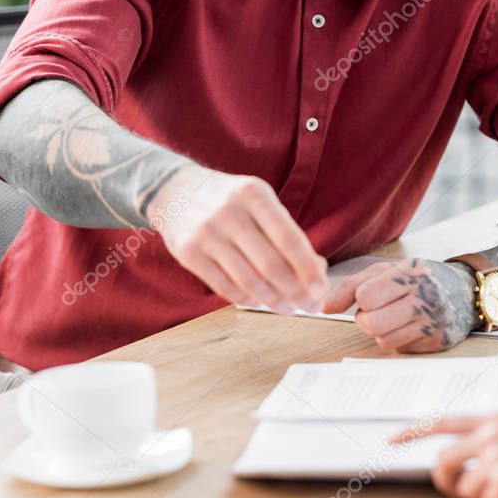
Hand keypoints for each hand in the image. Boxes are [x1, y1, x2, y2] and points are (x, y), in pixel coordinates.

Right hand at [146, 164, 328, 311]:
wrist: (175, 189)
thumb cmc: (229, 199)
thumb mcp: (258, 200)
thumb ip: (285, 231)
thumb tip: (317, 270)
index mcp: (254, 194)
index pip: (288, 238)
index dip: (308, 269)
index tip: (321, 290)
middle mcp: (229, 211)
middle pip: (270, 264)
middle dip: (295, 291)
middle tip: (310, 306)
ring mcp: (206, 232)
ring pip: (248, 280)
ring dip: (273, 301)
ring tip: (288, 308)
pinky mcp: (188, 252)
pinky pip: (224, 287)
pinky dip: (247, 299)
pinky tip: (260, 301)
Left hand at [321, 256, 477, 351]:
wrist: (464, 293)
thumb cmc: (417, 279)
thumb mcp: (386, 271)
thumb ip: (351, 285)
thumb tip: (324, 307)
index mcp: (411, 272)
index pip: (365, 296)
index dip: (362, 299)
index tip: (371, 295)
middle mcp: (427, 296)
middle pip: (371, 323)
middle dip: (366, 319)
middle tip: (377, 310)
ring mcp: (434, 321)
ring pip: (383, 339)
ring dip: (380, 331)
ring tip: (393, 317)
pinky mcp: (438, 341)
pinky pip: (399, 349)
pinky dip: (397, 339)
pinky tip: (408, 326)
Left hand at [389, 414, 497, 497]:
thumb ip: (492, 435)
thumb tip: (465, 458)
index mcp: (491, 417)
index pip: (442, 421)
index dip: (413, 432)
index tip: (391, 441)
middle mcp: (489, 433)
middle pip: (443, 460)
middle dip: (444, 479)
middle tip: (456, 487)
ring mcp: (495, 457)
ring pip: (463, 487)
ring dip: (481, 495)